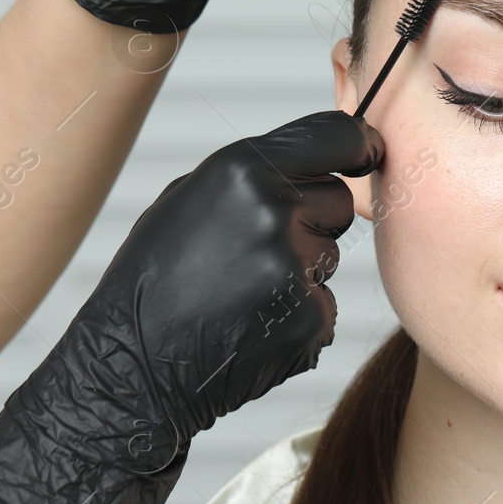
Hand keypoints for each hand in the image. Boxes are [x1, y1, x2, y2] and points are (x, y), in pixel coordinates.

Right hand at [0, 111, 382, 503]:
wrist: (132, 368)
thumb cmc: (154, 278)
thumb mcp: (188, 199)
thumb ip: (254, 174)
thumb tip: (321, 161)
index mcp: (242, 171)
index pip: (336, 135)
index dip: (359, 142)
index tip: (370, 150)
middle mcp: (274, 213)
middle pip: (339, 201)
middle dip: (312, 218)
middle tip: (255, 249)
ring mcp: (295, 269)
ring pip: (330, 254)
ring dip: (301, 270)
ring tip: (241, 291)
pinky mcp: (310, 319)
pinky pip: (325, 303)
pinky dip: (298, 314)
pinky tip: (251, 324)